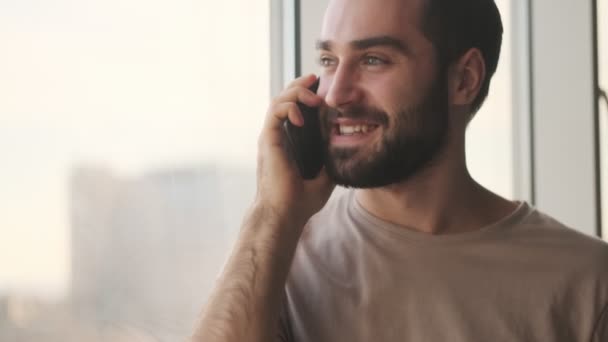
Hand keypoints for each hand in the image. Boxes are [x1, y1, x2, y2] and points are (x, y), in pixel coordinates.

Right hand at [255, 74, 334, 224]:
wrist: (286, 214)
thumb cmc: (300, 200)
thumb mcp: (325, 176)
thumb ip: (330, 160)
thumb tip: (344, 148)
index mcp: (288, 142)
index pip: (294, 108)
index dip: (305, 94)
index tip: (321, 88)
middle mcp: (277, 136)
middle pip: (284, 98)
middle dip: (300, 85)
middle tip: (316, 80)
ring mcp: (271, 137)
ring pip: (278, 100)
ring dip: (296, 92)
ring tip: (314, 98)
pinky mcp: (268, 140)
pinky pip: (275, 112)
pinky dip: (289, 107)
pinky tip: (302, 117)